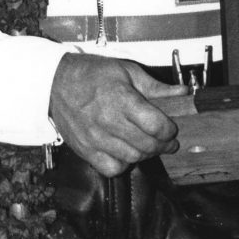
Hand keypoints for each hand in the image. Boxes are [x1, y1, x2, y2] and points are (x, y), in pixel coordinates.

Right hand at [49, 53, 187, 176]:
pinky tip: (126, 152)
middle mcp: (109, 121)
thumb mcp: (126, 71)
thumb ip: (155, 86)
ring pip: (133, 158)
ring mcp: (96, 138)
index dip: (169, 130)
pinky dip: (124, 164)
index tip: (171, 128)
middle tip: (167, 140)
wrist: (56, 83)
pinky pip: (112, 168)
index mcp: (121, 98)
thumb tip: (182, 93)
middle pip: (147, 144)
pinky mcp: (86, 150)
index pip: (155, 125)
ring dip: (146, 154)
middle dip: (163, 144)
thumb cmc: (92, 74)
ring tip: (148, 144)